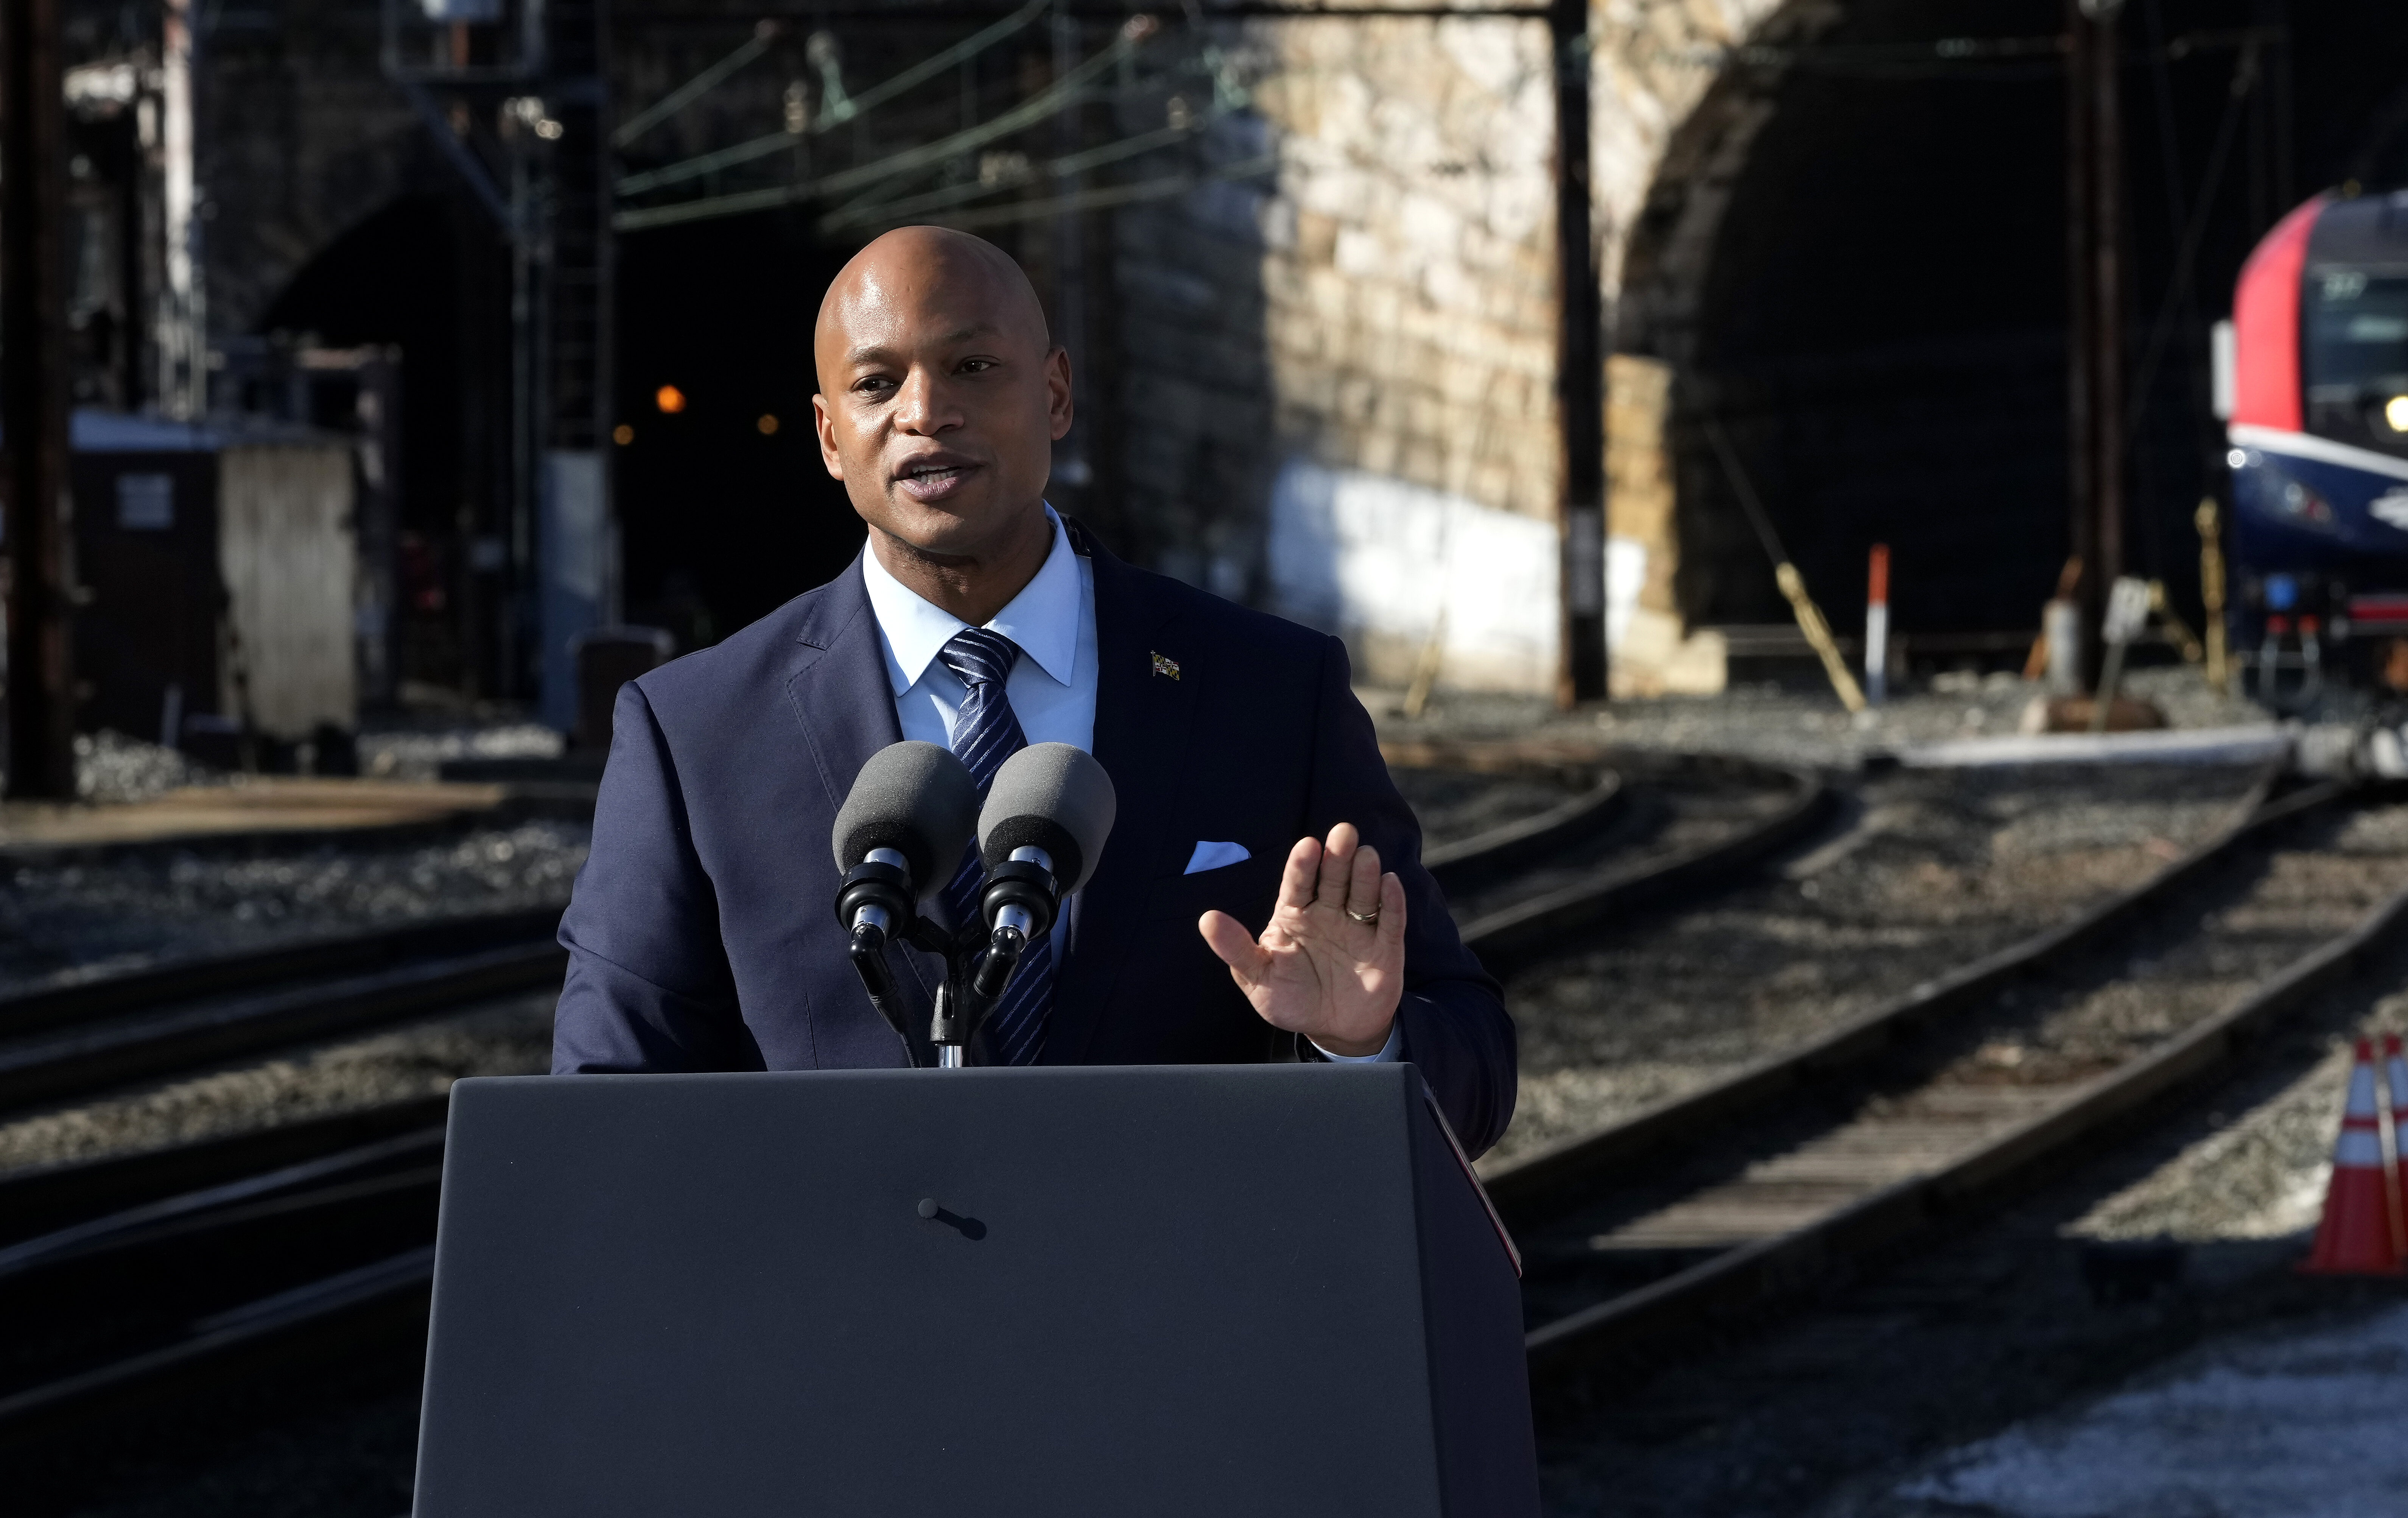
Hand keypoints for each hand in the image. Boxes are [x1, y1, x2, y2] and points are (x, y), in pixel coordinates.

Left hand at [1198, 822, 1405, 1056]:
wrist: (1333, 1030)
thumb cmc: (1291, 999)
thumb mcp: (1258, 978)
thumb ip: (1235, 948)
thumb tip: (1206, 918)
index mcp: (1295, 914)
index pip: (1298, 883)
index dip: (1302, 865)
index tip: (1307, 846)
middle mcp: (1328, 913)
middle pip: (1333, 879)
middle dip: (1338, 856)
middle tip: (1343, 832)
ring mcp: (1358, 927)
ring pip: (1362, 894)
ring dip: (1365, 874)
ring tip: (1365, 854)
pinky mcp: (1385, 946)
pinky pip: (1390, 921)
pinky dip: (1392, 902)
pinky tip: (1390, 882)